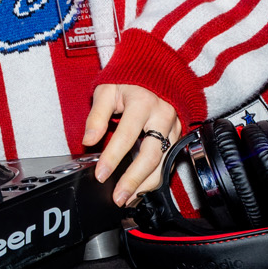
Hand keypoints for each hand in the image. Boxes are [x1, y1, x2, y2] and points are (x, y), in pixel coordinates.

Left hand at [83, 83, 182, 207]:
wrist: (157, 70)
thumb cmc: (130, 79)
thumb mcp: (107, 89)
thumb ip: (96, 115)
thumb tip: (89, 140)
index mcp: (143, 103)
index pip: (126, 135)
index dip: (113, 157)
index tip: (101, 174)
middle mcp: (163, 116)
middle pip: (151, 155)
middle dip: (134, 179)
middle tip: (118, 196)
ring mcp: (174, 127)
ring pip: (164, 162)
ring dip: (146, 184)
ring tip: (128, 198)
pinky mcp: (178, 135)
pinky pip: (169, 160)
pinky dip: (155, 177)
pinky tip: (141, 188)